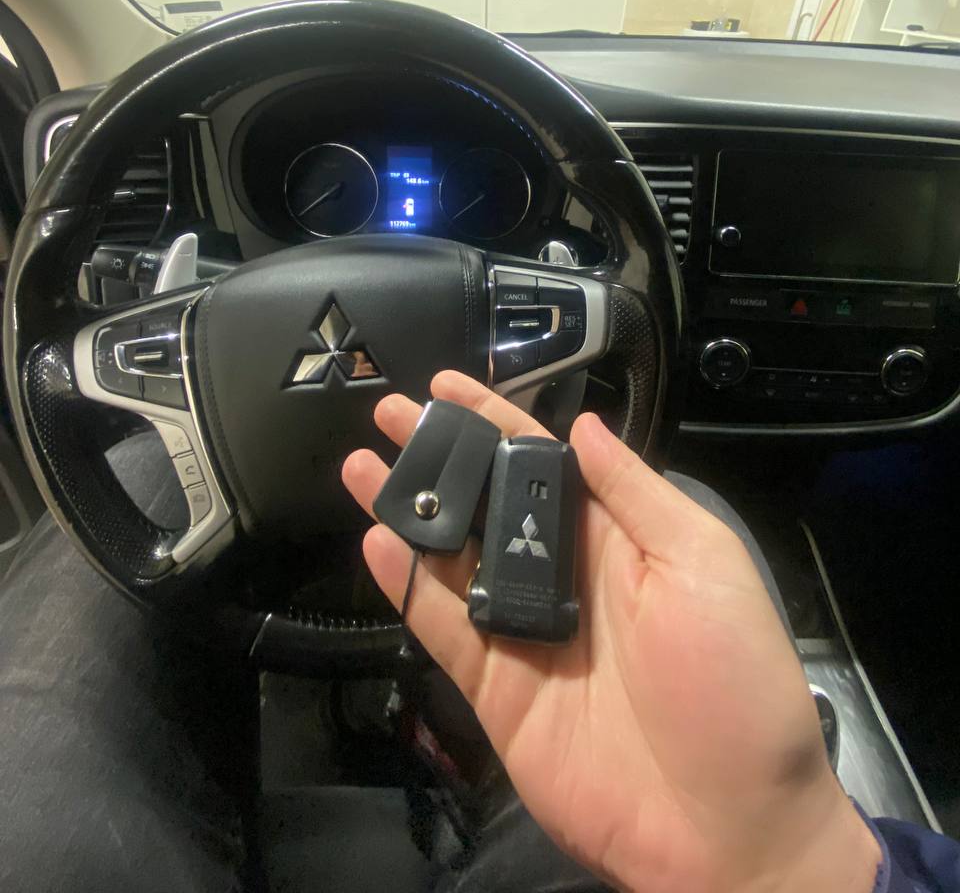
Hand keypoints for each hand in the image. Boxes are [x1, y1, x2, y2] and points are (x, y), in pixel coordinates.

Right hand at [342, 371, 880, 892]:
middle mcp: (565, 576)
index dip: (494, 420)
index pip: (545, 461)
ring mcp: (525, 633)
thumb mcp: (706, 567)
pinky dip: (406, 587)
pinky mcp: (497, 689)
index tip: (445, 387)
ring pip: (452, 558)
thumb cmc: (736, 687)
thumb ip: (638, 495)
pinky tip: (376, 543)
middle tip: (386, 415)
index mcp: (619, 539)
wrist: (728, 829)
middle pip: (488, 502)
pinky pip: (443, 628)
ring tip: (361, 466)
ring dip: (409, 510)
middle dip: (439, 455)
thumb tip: (583, 424)